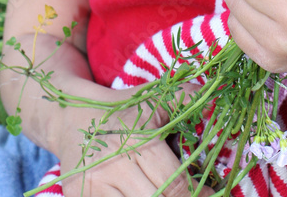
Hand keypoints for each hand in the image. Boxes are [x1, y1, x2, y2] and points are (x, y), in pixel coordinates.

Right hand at [56, 84, 214, 196]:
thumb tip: (216, 100)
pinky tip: (145, 196)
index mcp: (136, 142)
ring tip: (172, 196)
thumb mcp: (154, 99)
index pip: (174, 185)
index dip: (199, 195)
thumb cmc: (121, 109)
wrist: (71, 116)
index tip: (214, 194)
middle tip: (199, 196)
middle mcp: (113, 168)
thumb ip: (186, 99)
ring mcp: (93, 189)